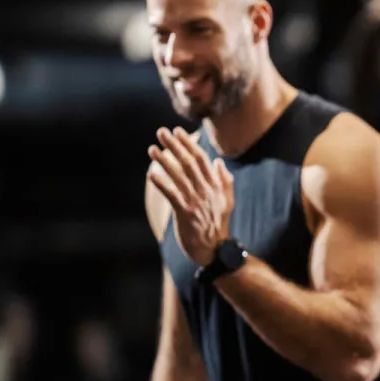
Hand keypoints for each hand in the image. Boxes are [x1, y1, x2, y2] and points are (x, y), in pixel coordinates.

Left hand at [148, 127, 234, 266]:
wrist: (213, 249)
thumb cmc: (218, 224)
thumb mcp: (228, 201)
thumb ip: (224, 180)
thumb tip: (218, 161)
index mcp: (216, 186)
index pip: (201, 159)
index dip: (188, 144)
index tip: (177, 131)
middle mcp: (206, 191)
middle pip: (188, 163)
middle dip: (174, 146)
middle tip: (161, 132)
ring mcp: (195, 202)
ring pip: (178, 177)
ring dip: (164, 161)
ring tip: (152, 149)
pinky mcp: (185, 214)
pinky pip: (171, 196)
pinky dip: (161, 184)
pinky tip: (151, 175)